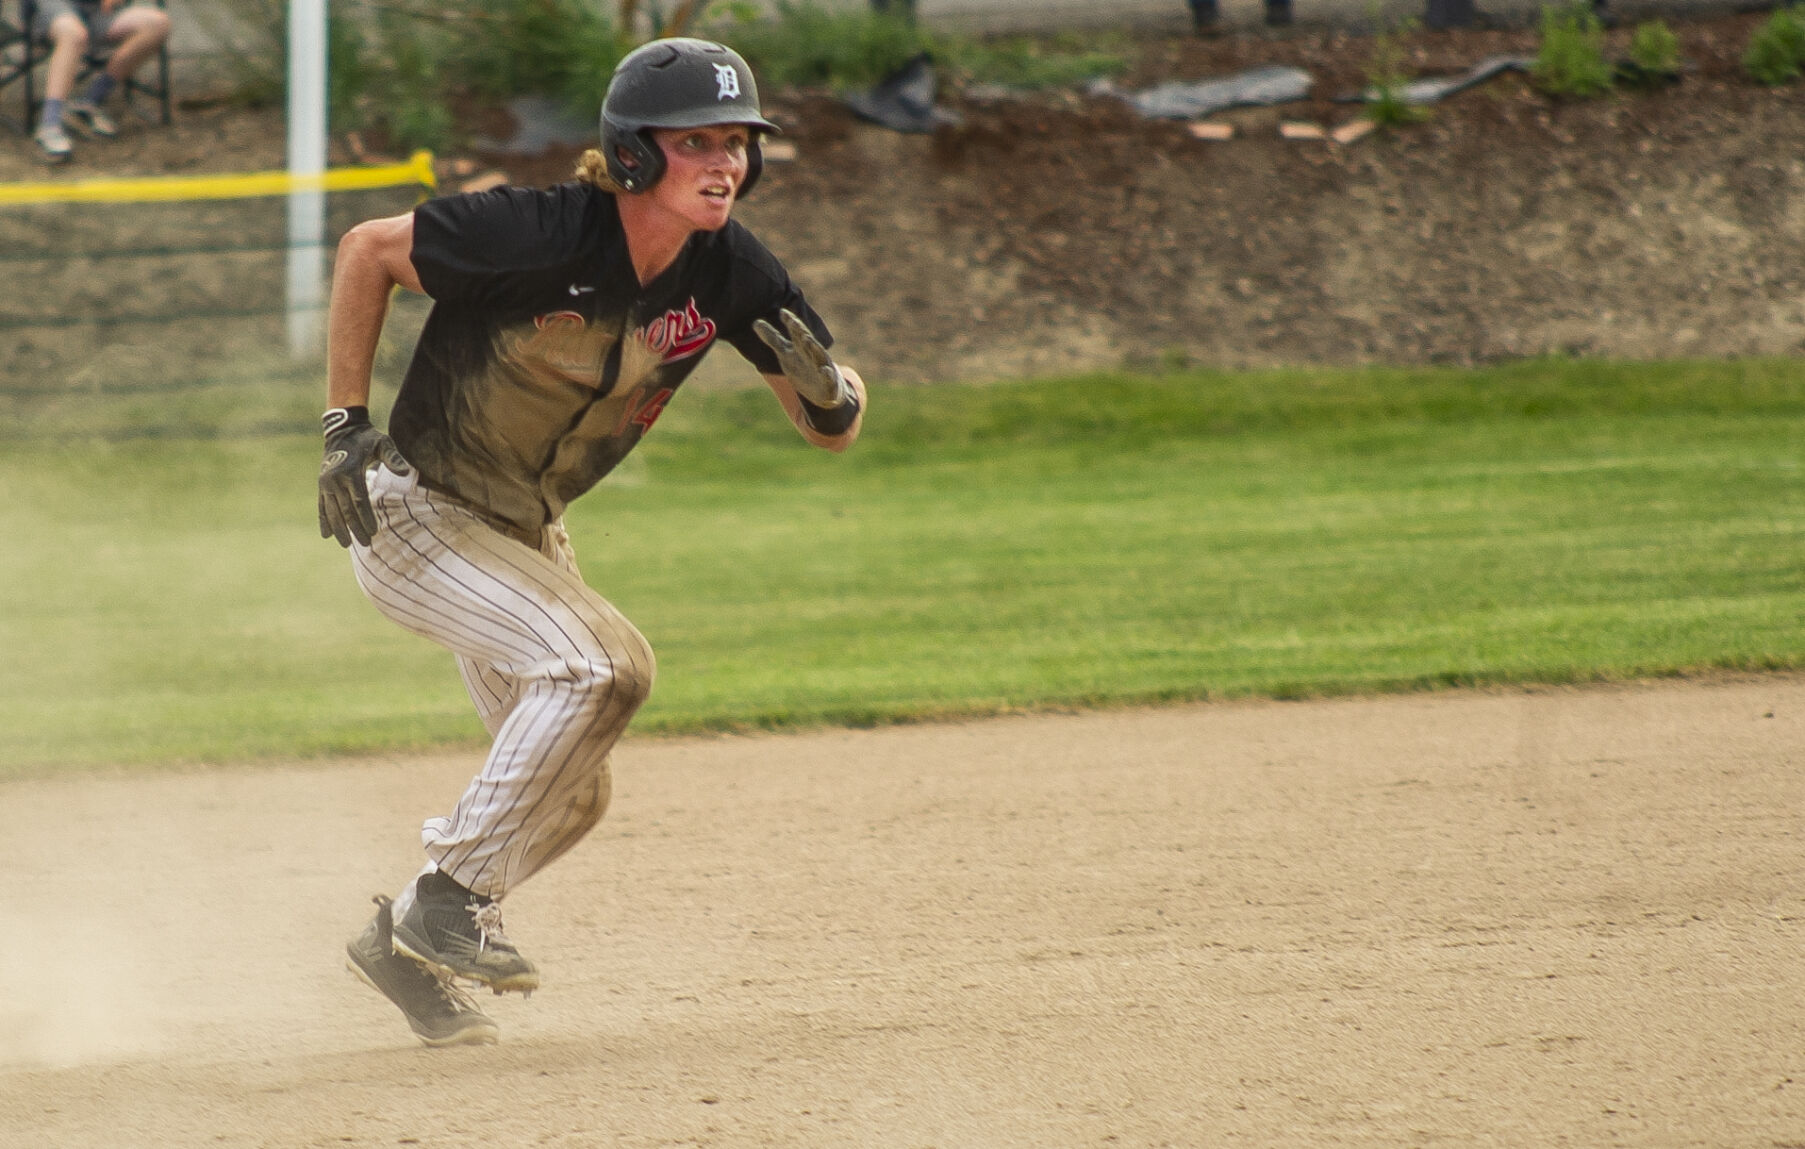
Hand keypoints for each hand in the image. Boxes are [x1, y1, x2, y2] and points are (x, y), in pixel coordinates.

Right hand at [318, 407, 410, 547]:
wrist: (342, 429)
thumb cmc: (367, 438)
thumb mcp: (383, 443)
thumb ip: (393, 458)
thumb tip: (405, 472)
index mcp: (350, 471)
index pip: (359, 501)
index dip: (366, 518)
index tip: (374, 532)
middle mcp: (334, 479)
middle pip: (346, 509)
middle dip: (355, 528)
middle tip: (366, 544)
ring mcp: (325, 483)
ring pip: (332, 511)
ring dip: (339, 529)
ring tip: (346, 544)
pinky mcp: (321, 485)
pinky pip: (321, 505)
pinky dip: (324, 520)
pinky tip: (326, 535)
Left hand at [753, 309, 847, 408]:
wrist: (826, 391)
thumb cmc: (804, 368)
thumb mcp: (786, 354)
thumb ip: (773, 339)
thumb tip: (755, 322)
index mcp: (802, 347)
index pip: (796, 332)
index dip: (790, 322)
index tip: (782, 312)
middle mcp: (813, 354)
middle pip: (806, 341)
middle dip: (800, 331)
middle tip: (793, 322)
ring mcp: (822, 368)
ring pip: (819, 356)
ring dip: (814, 348)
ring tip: (808, 340)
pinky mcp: (829, 383)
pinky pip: (829, 378)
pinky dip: (827, 374)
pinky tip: (825, 371)